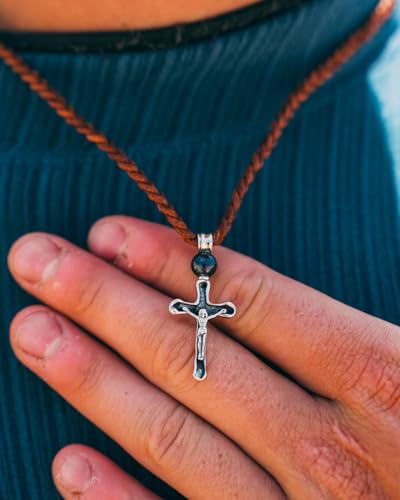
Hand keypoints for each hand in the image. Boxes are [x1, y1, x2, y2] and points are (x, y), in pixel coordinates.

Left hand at [7, 216, 399, 498]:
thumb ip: (343, 330)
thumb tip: (247, 287)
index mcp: (378, 375)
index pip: (253, 301)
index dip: (174, 263)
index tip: (107, 234)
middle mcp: (332, 448)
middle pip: (195, 358)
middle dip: (106, 303)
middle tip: (36, 262)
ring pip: (176, 439)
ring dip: (95, 382)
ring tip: (32, 332)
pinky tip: (68, 463)